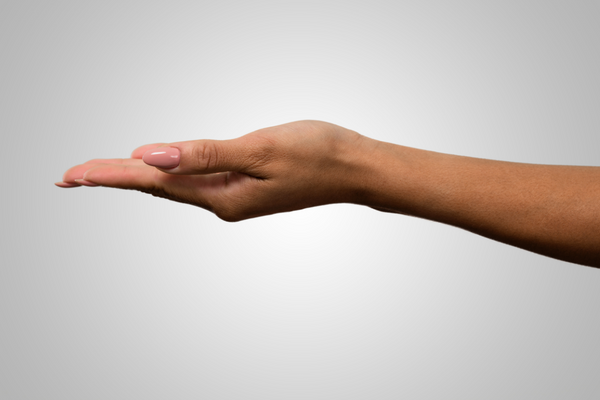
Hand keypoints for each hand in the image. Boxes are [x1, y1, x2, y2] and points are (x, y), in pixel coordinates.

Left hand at [57, 120, 372, 220]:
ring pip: (173, 184)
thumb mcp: (259, 149)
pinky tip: (156, 171)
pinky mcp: (243, 186)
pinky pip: (194, 180)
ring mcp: (233, 196)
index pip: (154, 183)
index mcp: (223, 197)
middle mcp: (223, 202)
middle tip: (71, 176)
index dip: (111, 175)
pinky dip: (166, 173)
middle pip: (157, 187)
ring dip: (135, 176)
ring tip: (101, 173)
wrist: (354, 167)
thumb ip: (204, 155)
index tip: (72, 175)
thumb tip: (152, 157)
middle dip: (113, 178)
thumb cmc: (316, 155)